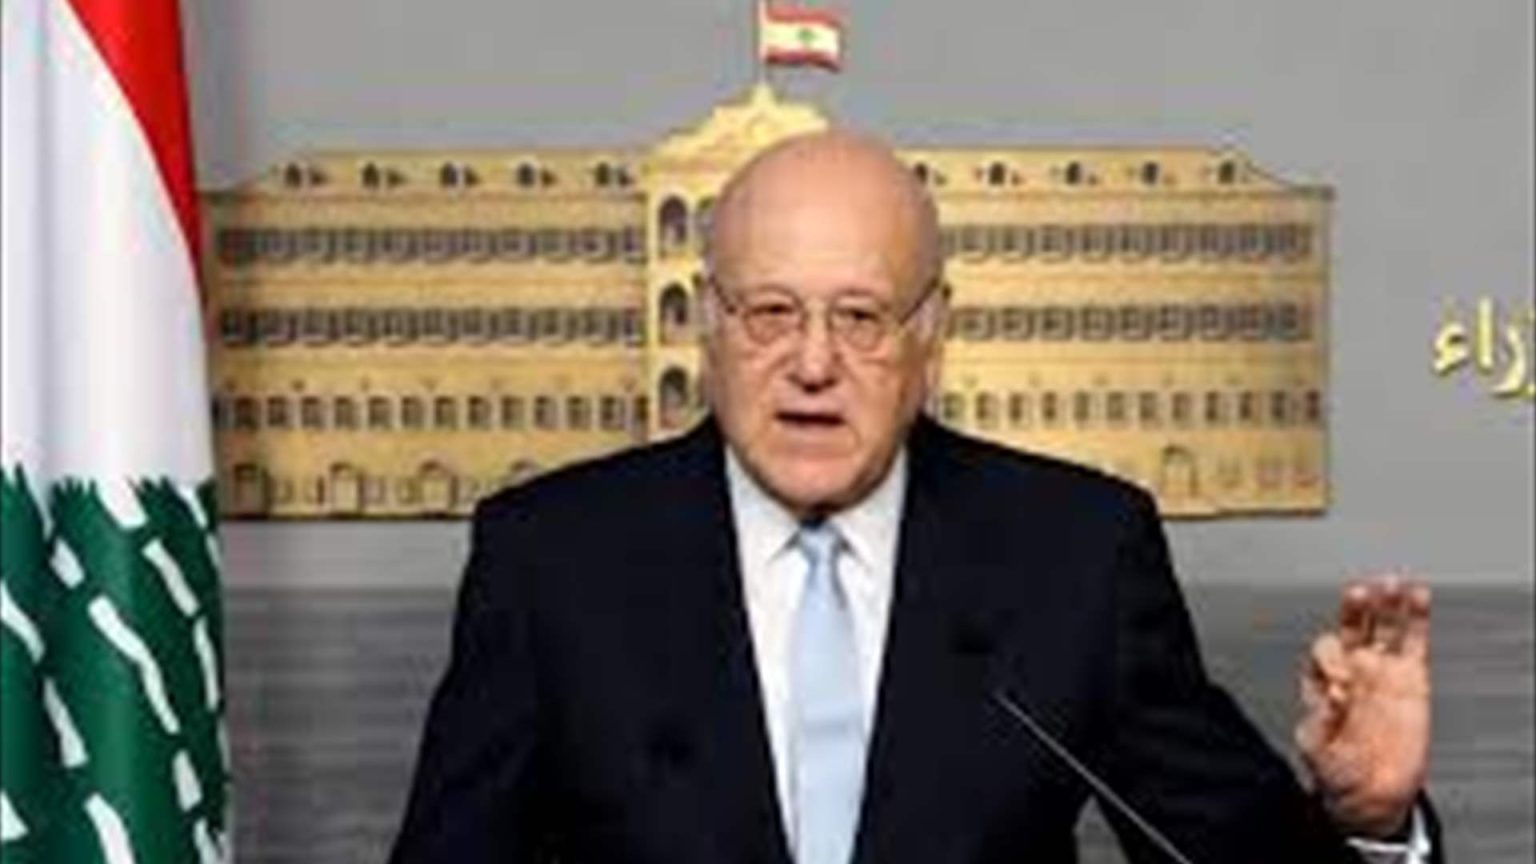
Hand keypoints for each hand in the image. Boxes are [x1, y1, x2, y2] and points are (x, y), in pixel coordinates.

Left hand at [1295, 575, 1430, 837]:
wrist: (1369, 794)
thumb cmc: (1335, 770)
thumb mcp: (1316, 750)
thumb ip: (1321, 721)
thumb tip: (1334, 695)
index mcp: (1321, 680)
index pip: (1323, 653)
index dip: (1331, 660)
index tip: (1342, 684)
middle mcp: (1349, 668)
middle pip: (1351, 627)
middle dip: (1354, 609)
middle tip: (1360, 594)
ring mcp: (1380, 670)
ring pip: (1383, 626)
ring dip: (1386, 604)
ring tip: (1391, 583)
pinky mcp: (1411, 678)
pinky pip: (1413, 641)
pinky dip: (1417, 617)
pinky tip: (1418, 595)